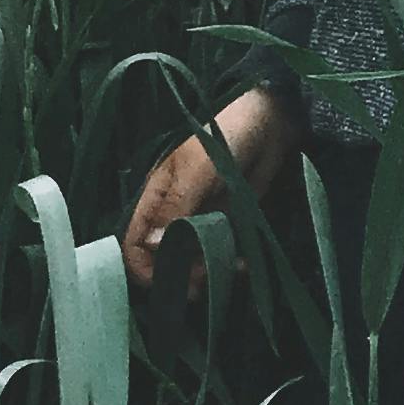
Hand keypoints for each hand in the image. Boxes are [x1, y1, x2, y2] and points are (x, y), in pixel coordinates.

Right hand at [122, 86, 294, 295]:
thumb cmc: (227, 136)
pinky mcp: (225, 219)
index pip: (133, 241)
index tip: (166, 283)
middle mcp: (173, 211)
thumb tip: (151, 245)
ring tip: (226, 271)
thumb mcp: (198, 169)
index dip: (141, 266)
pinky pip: (217, 248)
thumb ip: (175, 206)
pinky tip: (241, 263)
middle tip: (201, 284)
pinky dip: (226, 260)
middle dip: (177, 274)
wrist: (270, 120)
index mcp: (155, 196)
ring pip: (189, 258)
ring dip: (204, 271)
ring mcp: (199, 217)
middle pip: (160, 257)